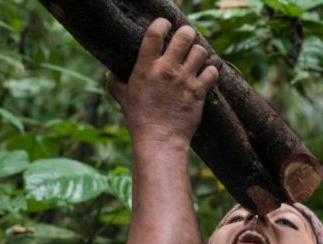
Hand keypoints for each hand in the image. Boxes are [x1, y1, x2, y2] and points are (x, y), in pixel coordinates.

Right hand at [107, 20, 218, 147]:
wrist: (159, 141)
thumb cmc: (138, 121)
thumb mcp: (122, 100)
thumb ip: (115, 83)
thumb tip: (109, 73)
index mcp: (146, 68)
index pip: (155, 32)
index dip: (162, 23)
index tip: (165, 25)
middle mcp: (166, 69)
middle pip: (185, 35)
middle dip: (186, 34)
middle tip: (185, 41)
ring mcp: (185, 80)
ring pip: (201, 51)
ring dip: (198, 54)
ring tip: (194, 60)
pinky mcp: (199, 91)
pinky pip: (212, 71)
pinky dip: (210, 71)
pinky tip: (204, 75)